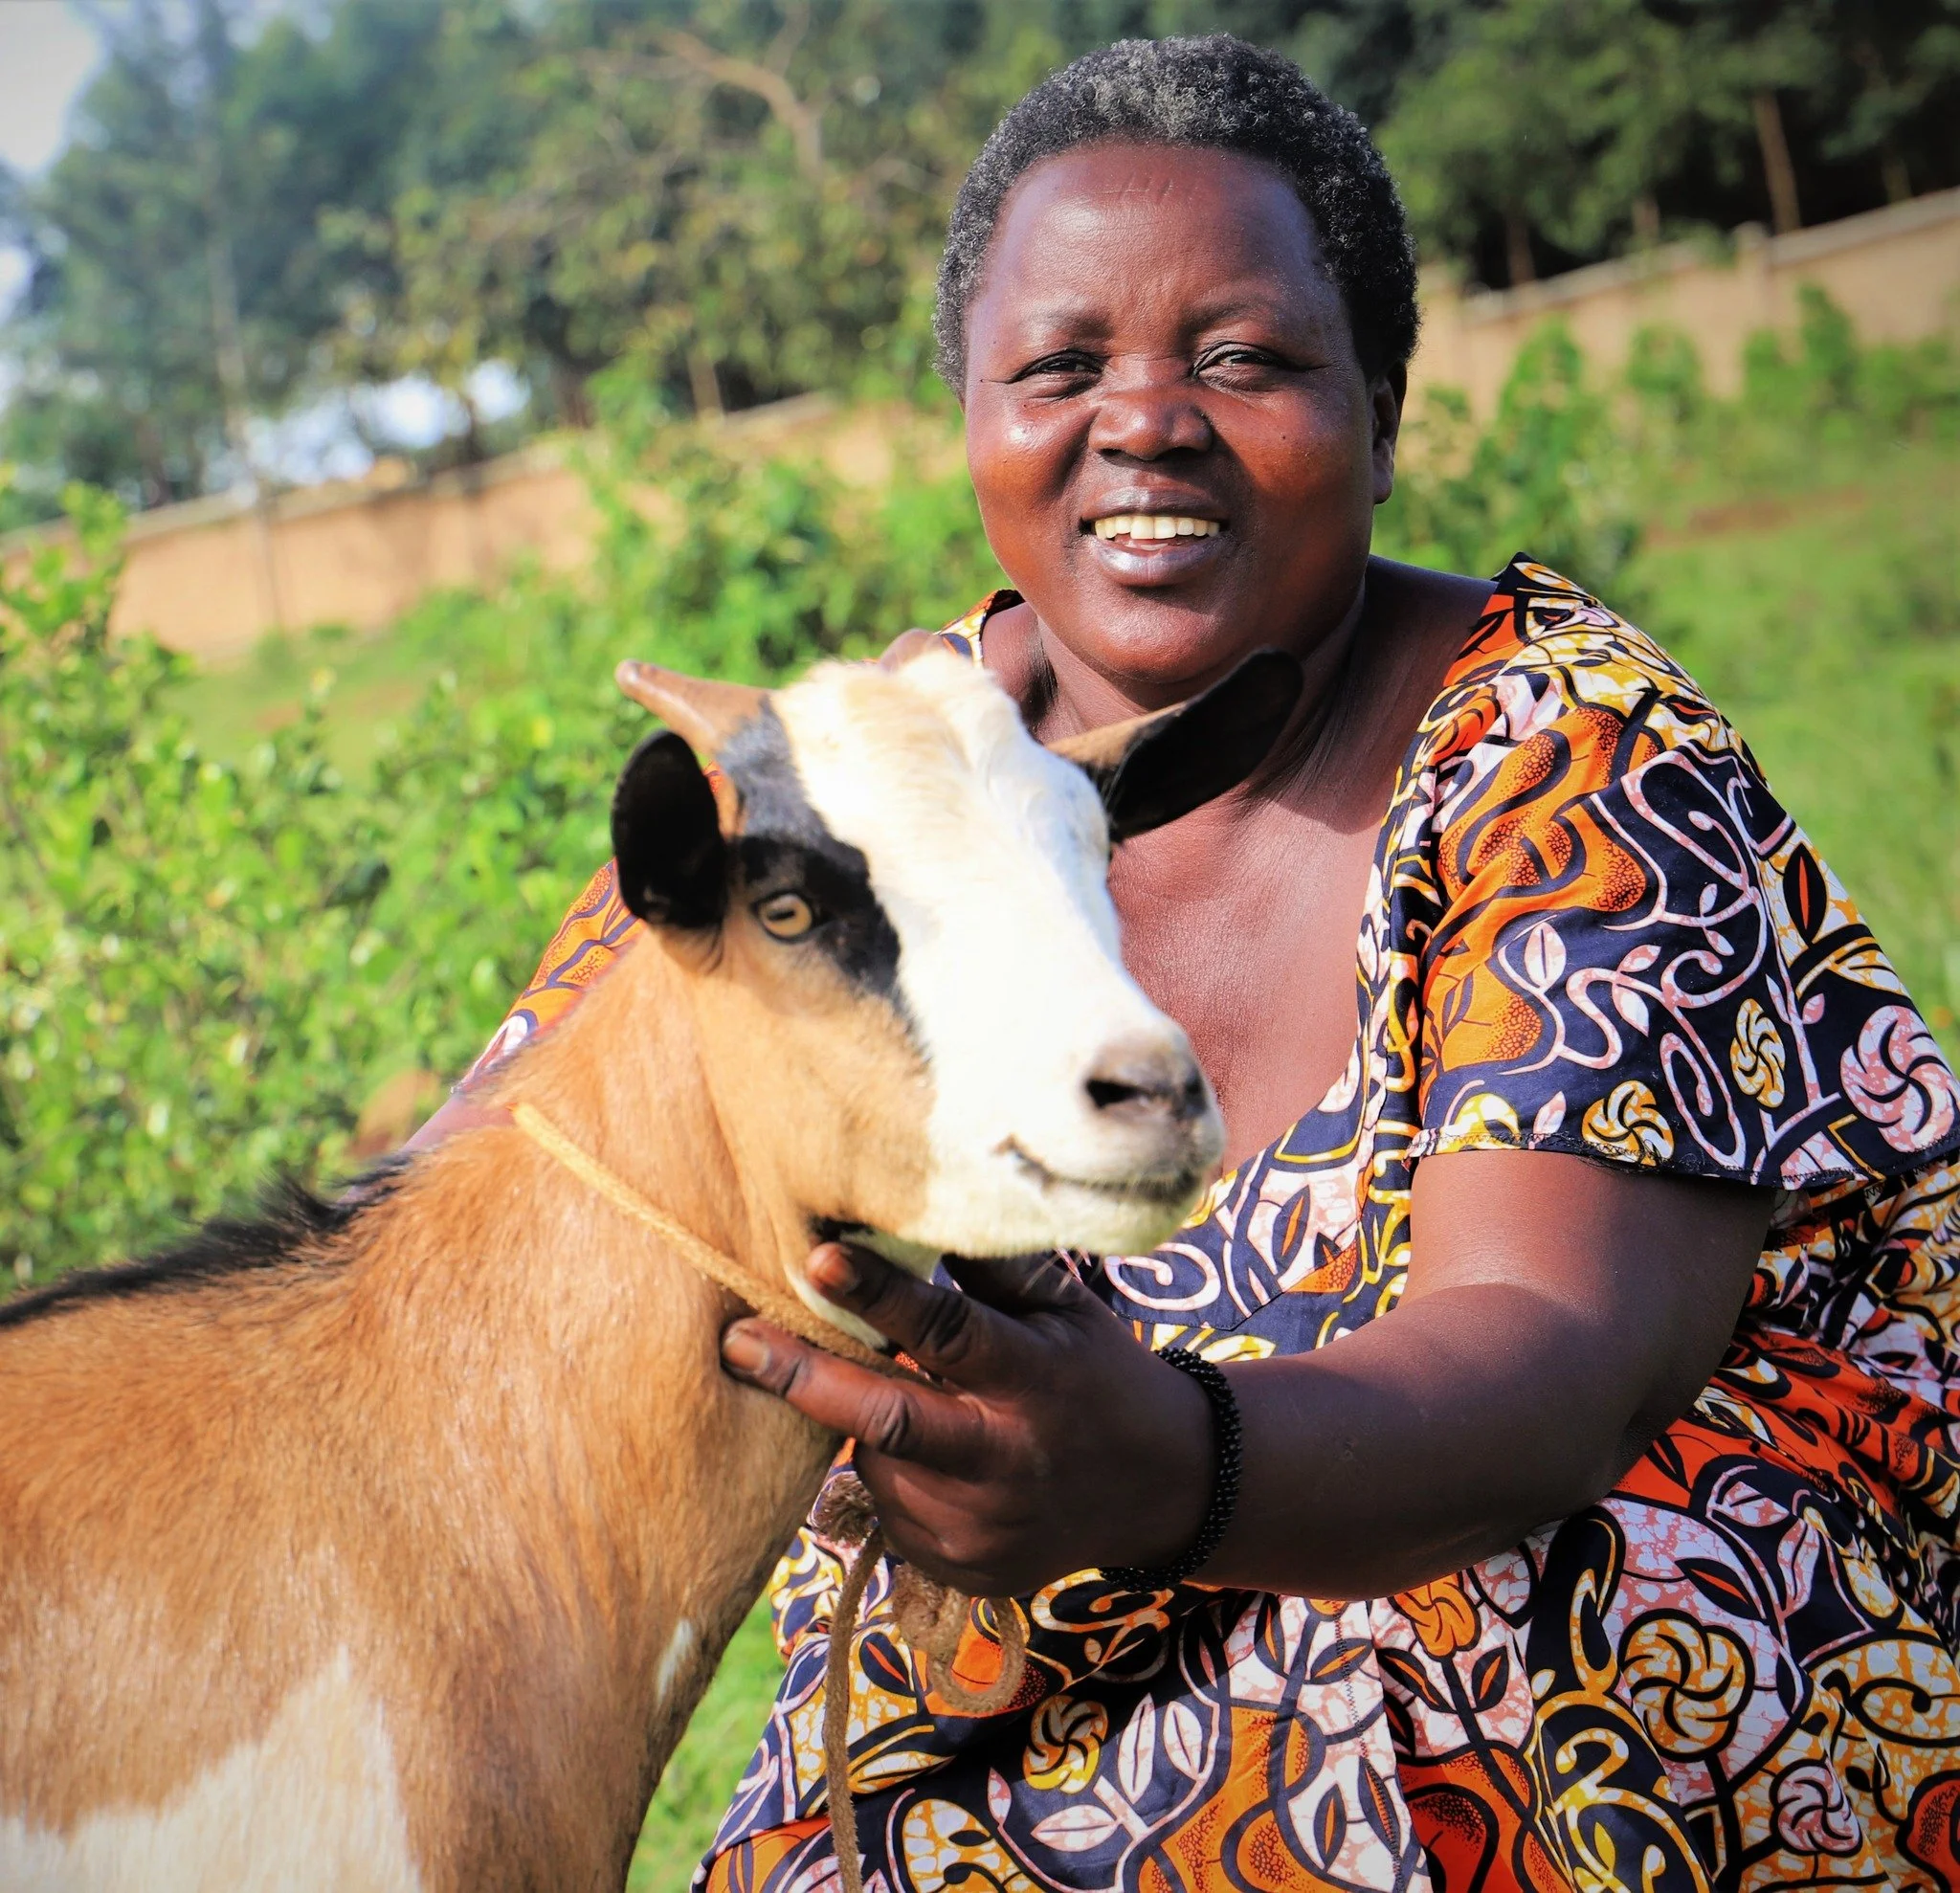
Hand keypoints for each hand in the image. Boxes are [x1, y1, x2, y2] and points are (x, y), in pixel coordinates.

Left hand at [719, 1244, 1213, 1595]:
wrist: (1161, 1488)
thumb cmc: (1097, 1371)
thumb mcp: (1065, 1308)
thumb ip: (989, 1267)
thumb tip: (909, 1205)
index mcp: (1037, 1379)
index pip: (948, 1333)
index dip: (880, 1296)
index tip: (818, 1256)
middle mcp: (1006, 1461)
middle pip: (886, 1419)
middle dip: (801, 1377)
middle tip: (737, 1341)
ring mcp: (983, 1527)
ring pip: (877, 1463)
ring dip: (866, 1424)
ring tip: (919, 1400)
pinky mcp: (965, 1569)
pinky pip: (892, 1511)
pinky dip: (894, 1474)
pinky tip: (937, 1458)